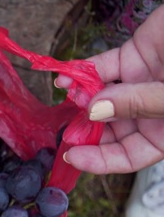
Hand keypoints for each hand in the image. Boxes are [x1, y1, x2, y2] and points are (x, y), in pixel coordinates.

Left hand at [56, 5, 163, 173]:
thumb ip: (138, 104)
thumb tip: (95, 112)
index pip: (130, 155)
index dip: (101, 160)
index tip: (72, 156)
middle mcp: (152, 110)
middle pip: (110, 128)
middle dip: (85, 128)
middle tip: (65, 125)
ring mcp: (142, 82)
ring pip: (101, 96)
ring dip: (80, 98)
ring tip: (69, 95)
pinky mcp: (134, 56)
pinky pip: (101, 68)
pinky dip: (81, 72)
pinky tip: (65, 78)